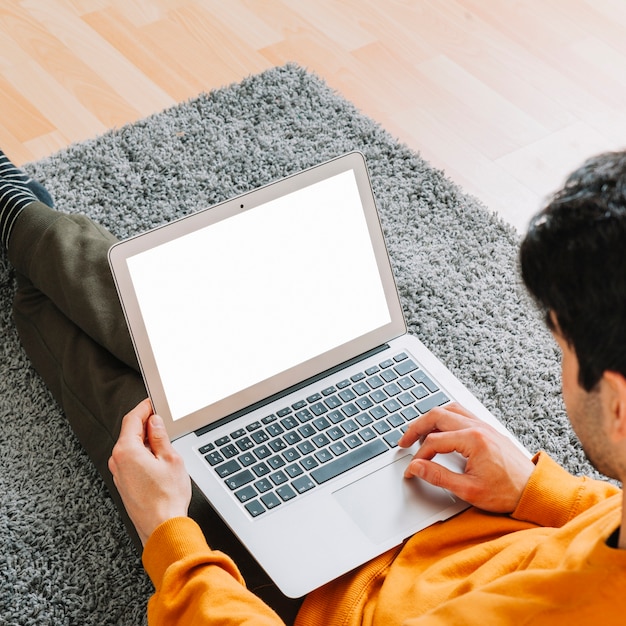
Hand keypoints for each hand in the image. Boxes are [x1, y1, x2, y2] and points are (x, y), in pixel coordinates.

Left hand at [108, 399, 191, 545]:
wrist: (162, 527)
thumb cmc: (167, 498)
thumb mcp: (171, 459)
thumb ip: (161, 437)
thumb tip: (155, 423)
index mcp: (127, 450)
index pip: (132, 419)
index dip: (144, 408)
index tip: (152, 402)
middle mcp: (118, 461)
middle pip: (130, 432)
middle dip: (145, 423)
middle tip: (162, 418)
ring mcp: (119, 474)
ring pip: (130, 447)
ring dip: (145, 439)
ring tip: (164, 440)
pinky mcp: (124, 484)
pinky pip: (131, 460)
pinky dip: (142, 453)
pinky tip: (157, 457)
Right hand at [398, 403, 533, 512]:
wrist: (535, 492)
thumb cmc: (507, 493)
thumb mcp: (468, 490)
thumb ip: (438, 477)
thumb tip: (416, 468)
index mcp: (473, 440)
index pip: (434, 442)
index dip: (418, 456)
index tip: (412, 469)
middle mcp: (478, 427)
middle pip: (437, 416)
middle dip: (416, 428)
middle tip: (404, 442)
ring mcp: (484, 425)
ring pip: (449, 409)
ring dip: (430, 419)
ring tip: (418, 433)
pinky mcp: (487, 429)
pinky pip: (461, 413)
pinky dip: (445, 418)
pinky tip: (439, 429)